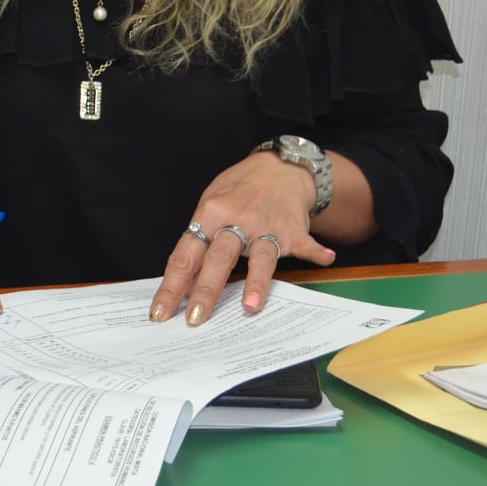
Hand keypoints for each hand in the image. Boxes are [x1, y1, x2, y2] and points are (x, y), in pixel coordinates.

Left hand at [149, 151, 337, 325]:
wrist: (278, 167)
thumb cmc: (238, 191)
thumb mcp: (210, 207)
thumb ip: (199, 243)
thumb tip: (183, 286)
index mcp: (209, 216)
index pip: (184, 256)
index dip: (171, 286)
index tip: (161, 312)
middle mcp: (236, 222)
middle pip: (218, 259)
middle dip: (205, 290)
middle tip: (195, 318)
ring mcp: (266, 226)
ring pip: (259, 256)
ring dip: (256, 282)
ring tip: (250, 307)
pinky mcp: (293, 230)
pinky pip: (305, 243)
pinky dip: (316, 252)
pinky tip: (326, 259)